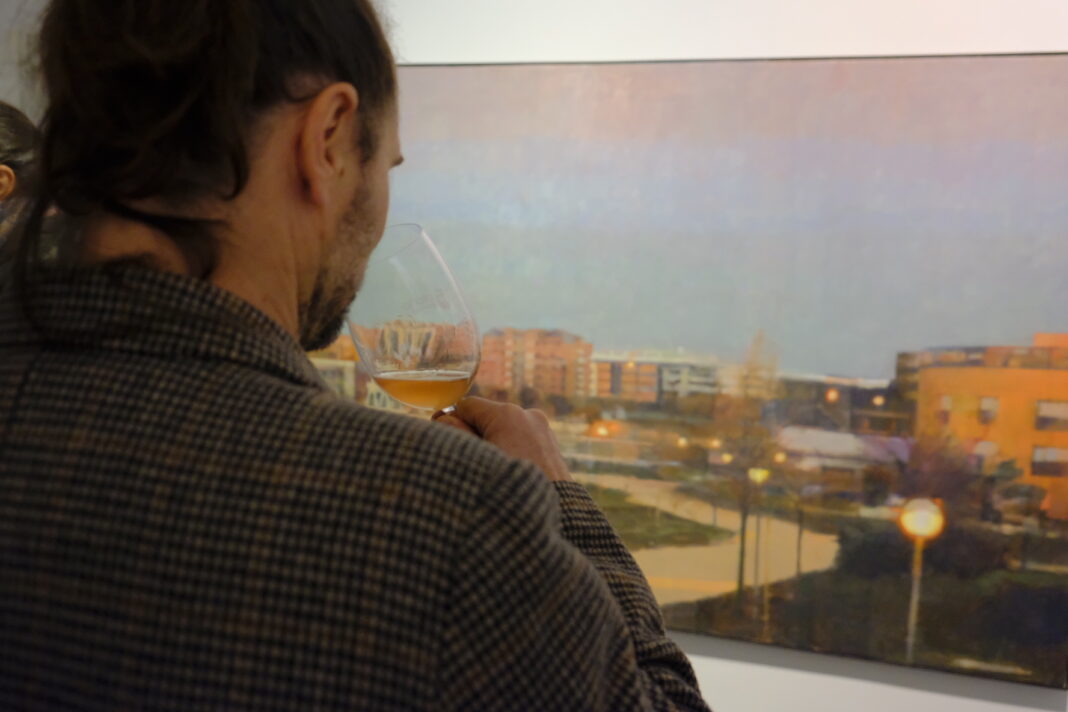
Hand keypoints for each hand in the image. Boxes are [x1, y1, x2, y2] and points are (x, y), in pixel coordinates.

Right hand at [433, 397, 572, 482]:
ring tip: (491, 475)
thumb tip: (444, 419)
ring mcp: (543, 430)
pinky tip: (508, 478)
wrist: (555, 519)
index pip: (467, 406)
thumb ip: (455, 434)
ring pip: (505, 430)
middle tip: (470, 465)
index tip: (448, 443)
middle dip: (474, 436)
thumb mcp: (473, 461)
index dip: (452, 423)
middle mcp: (528, 415)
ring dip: (492, 446)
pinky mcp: (551, 446)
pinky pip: (522, 441)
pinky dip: (510, 452)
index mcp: (507, 415)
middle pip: (487, 417)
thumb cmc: (506, 491)